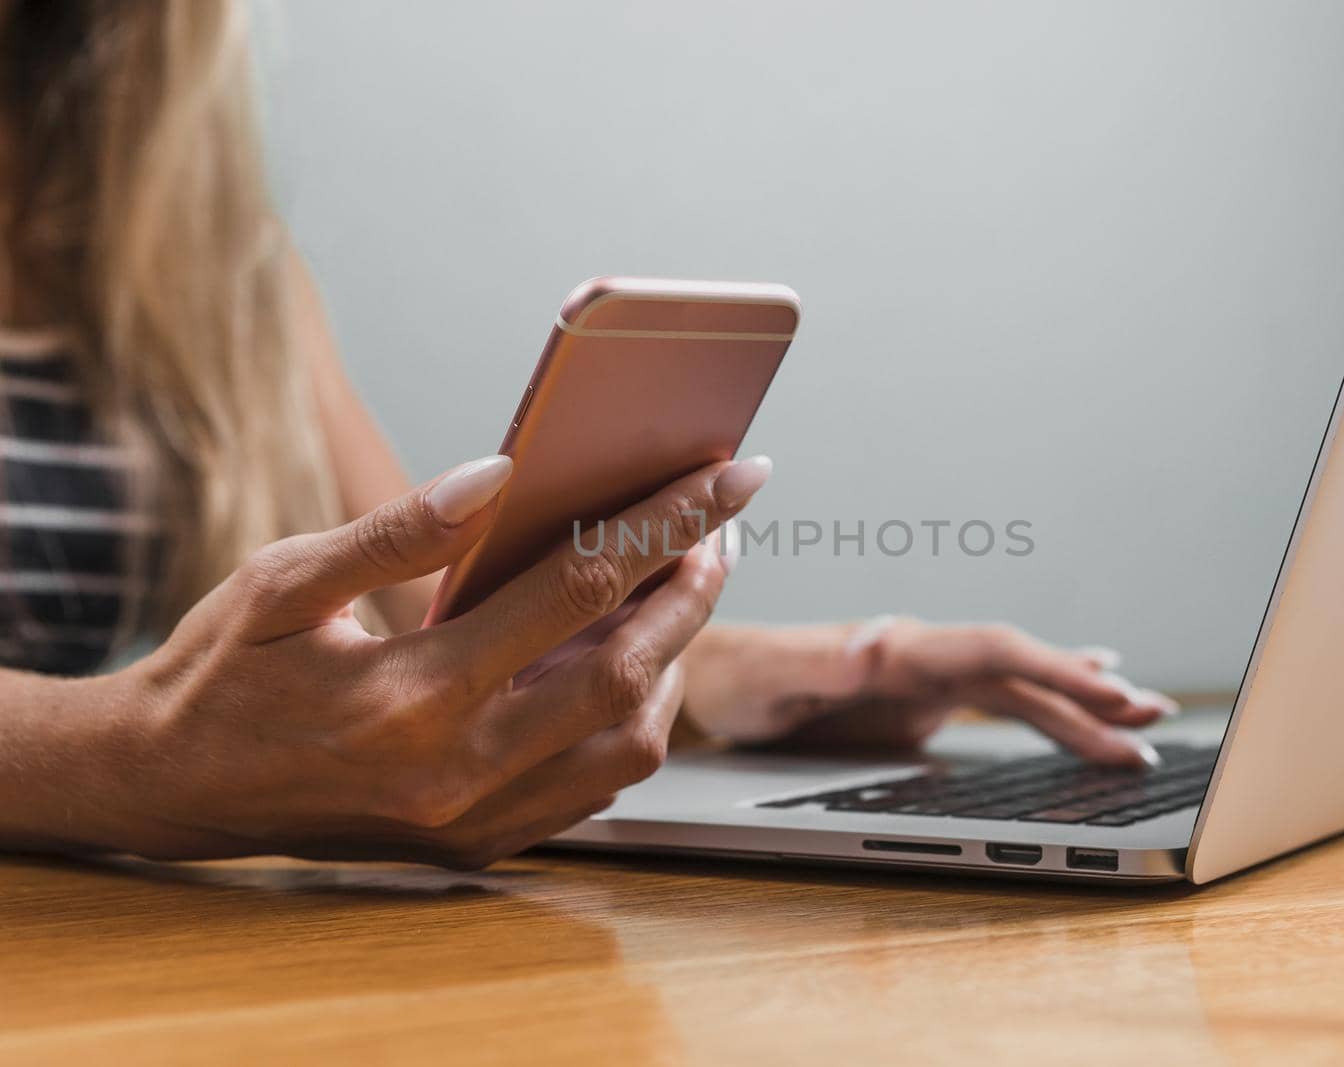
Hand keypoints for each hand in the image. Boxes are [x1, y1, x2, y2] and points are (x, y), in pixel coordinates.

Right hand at [27, 454, 770, 867]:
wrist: (168, 788)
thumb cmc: (223, 672)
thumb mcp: (284, 581)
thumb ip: (397, 532)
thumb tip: (500, 474)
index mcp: (411, 693)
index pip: (576, 590)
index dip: (663, 522)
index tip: (727, 477)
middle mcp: (457, 769)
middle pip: (628, 675)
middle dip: (694, 592)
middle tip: (721, 528)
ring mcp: (474, 817)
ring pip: (629, 746)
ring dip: (675, 663)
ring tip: (680, 589)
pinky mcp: (479, 842)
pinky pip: (594, 787)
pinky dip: (632, 722)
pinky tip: (629, 662)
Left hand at [681, 617, 1176, 767]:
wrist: (713, 677)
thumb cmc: (737, 676)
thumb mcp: (773, 676)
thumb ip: (826, 662)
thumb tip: (881, 644)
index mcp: (900, 646)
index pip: (994, 651)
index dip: (1054, 667)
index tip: (1108, 687)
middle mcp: (923, 654)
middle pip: (1022, 669)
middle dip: (1087, 693)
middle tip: (1151, 719)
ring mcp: (926, 678)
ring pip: (1017, 689)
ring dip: (1077, 706)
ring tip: (1139, 724)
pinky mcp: (919, 701)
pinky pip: (996, 703)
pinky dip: (1044, 708)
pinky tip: (1078, 711)